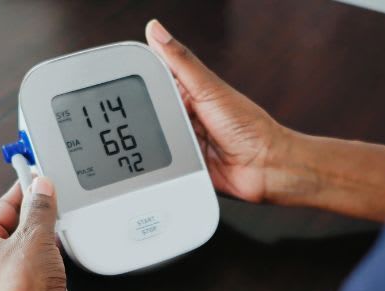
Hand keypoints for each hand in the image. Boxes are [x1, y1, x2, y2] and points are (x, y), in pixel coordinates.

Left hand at [0, 177, 66, 290]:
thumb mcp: (33, 239)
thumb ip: (40, 210)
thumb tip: (41, 188)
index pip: (3, 203)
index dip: (25, 188)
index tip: (43, 176)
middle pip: (16, 225)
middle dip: (39, 216)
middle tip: (58, 204)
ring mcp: (2, 279)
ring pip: (28, 247)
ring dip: (46, 240)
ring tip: (58, 236)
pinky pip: (36, 267)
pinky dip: (50, 260)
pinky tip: (60, 261)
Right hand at [145, 20, 287, 202]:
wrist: (264, 167)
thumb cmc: (248, 126)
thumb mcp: (208, 88)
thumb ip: (181, 61)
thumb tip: (156, 29)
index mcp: (188, 91)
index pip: (153, 79)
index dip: (136, 79)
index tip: (120, 80)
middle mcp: (183, 115)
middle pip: (147, 112)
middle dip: (142, 118)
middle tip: (147, 122)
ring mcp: (181, 141)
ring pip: (151, 140)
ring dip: (151, 144)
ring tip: (164, 144)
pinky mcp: (181, 164)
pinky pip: (160, 165)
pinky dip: (157, 165)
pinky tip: (158, 163)